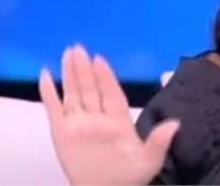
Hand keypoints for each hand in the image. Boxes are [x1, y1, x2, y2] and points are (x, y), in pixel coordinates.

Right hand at [39, 44, 178, 185]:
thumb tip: (174, 124)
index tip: (100, 59)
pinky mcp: (61, 134)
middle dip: (85, 68)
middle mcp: (98, 118)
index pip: (111, 93)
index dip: (106, 76)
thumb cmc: (129, 178)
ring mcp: (79, 124)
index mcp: (119, 121)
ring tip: (67, 53)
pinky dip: (48, 93)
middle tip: (79, 47)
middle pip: (90, 88)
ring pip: (73, 93)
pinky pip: (53, 109)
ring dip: (69, 74)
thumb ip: (158, 141)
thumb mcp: (149, 161)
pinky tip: (45, 75)